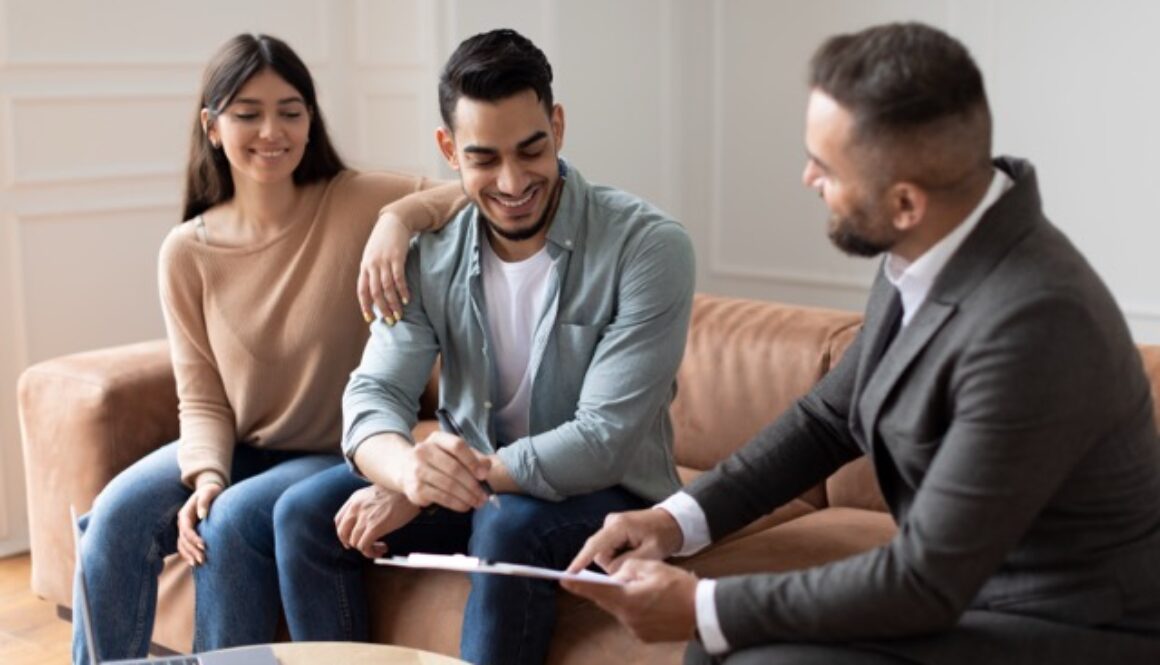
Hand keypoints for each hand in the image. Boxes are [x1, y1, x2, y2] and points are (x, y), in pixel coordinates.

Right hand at [176, 479, 222, 566]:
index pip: (186, 529)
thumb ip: (204, 502)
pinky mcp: (188, 532)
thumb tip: (202, 515)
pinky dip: (188, 554)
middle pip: (183, 540)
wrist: (208, 490)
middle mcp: (182, 522)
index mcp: (185, 513)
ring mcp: (184, 528)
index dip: (194, 538)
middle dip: (192, 550)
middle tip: (203, 559)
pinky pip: (184, 545)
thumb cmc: (210, 491)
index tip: (204, 545)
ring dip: (189, 554)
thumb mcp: (208, 492)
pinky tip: (194, 562)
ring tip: (198, 563)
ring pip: (182, 544)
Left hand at [334, 485, 420, 558]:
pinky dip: (371, 552)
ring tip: (380, 547)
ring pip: (354, 542)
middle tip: (363, 547)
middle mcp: (356, 508)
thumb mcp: (375, 493)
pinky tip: (383, 548)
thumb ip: (366, 505)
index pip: (338, 520)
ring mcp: (364, 517)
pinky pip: (364, 547)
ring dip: (366, 549)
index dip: (343, 534)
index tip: (350, 539)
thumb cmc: (399, 492)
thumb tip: (366, 521)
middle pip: (342, 533)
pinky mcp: (374, 527)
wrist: (411, 488)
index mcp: (355, 499)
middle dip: (351, 544)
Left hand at [357, 212, 411, 324]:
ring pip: (387, 288)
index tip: (370, 319)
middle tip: (390, 321)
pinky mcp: (397, 257)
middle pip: (375, 292)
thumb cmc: (383, 240)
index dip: (365, 305)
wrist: (394, 220)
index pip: (362, 290)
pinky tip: (407, 299)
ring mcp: (384, 261)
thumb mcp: (372, 254)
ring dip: (393, 303)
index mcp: (365, 266)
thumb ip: (372, 270)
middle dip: (382, 309)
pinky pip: (398, 278)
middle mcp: (372, 265)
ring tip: (399, 314)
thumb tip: (375, 290)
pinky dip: (402, 291)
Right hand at [396, 431, 491, 511]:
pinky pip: (441, 498)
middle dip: (473, 484)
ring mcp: (417, 470)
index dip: (473, 461)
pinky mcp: (415, 489)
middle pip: (454, 468)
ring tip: (478, 502)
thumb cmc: (437, 460)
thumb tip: (487, 467)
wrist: (404, 468)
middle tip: (485, 496)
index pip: (457, 446)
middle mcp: (423, 451)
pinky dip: (456, 503)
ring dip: (467, 496)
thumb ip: (473, 456)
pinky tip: (465, 506)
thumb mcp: (452, 452)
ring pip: (449, 485)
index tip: (484, 475)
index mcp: (437, 438)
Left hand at [561, 559, 697, 642]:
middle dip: (607, 589)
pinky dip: (636, 608)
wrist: (705, 613)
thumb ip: (629, 568)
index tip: (563, 579)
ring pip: (621, 609)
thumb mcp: (653, 567)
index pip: (597, 591)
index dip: (579, 585)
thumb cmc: (681, 587)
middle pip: (608, 601)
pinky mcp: (645, 636)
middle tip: (607, 577)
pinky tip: (652, 601)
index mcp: (629, 600)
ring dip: (625, 598)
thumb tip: (618, 575)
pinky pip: (632, 618)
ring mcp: (636, 630)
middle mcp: (628, 618)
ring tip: (644, 587)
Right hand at [567, 508, 683, 574]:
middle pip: (599, 554)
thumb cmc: (663, 535)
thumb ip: (628, 563)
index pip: (595, 546)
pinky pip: (609, 550)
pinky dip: (619, 555)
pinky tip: (634, 550)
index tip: (569, 574)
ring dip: (618, 559)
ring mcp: (610, 526)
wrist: (672, 522)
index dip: (581, 560)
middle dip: (614, 564)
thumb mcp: (651, 552)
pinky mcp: (612, 530)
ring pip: (603, 554)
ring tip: (638, 552)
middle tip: (636, 561)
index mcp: (619, 526)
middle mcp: (610, 523)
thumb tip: (610, 572)